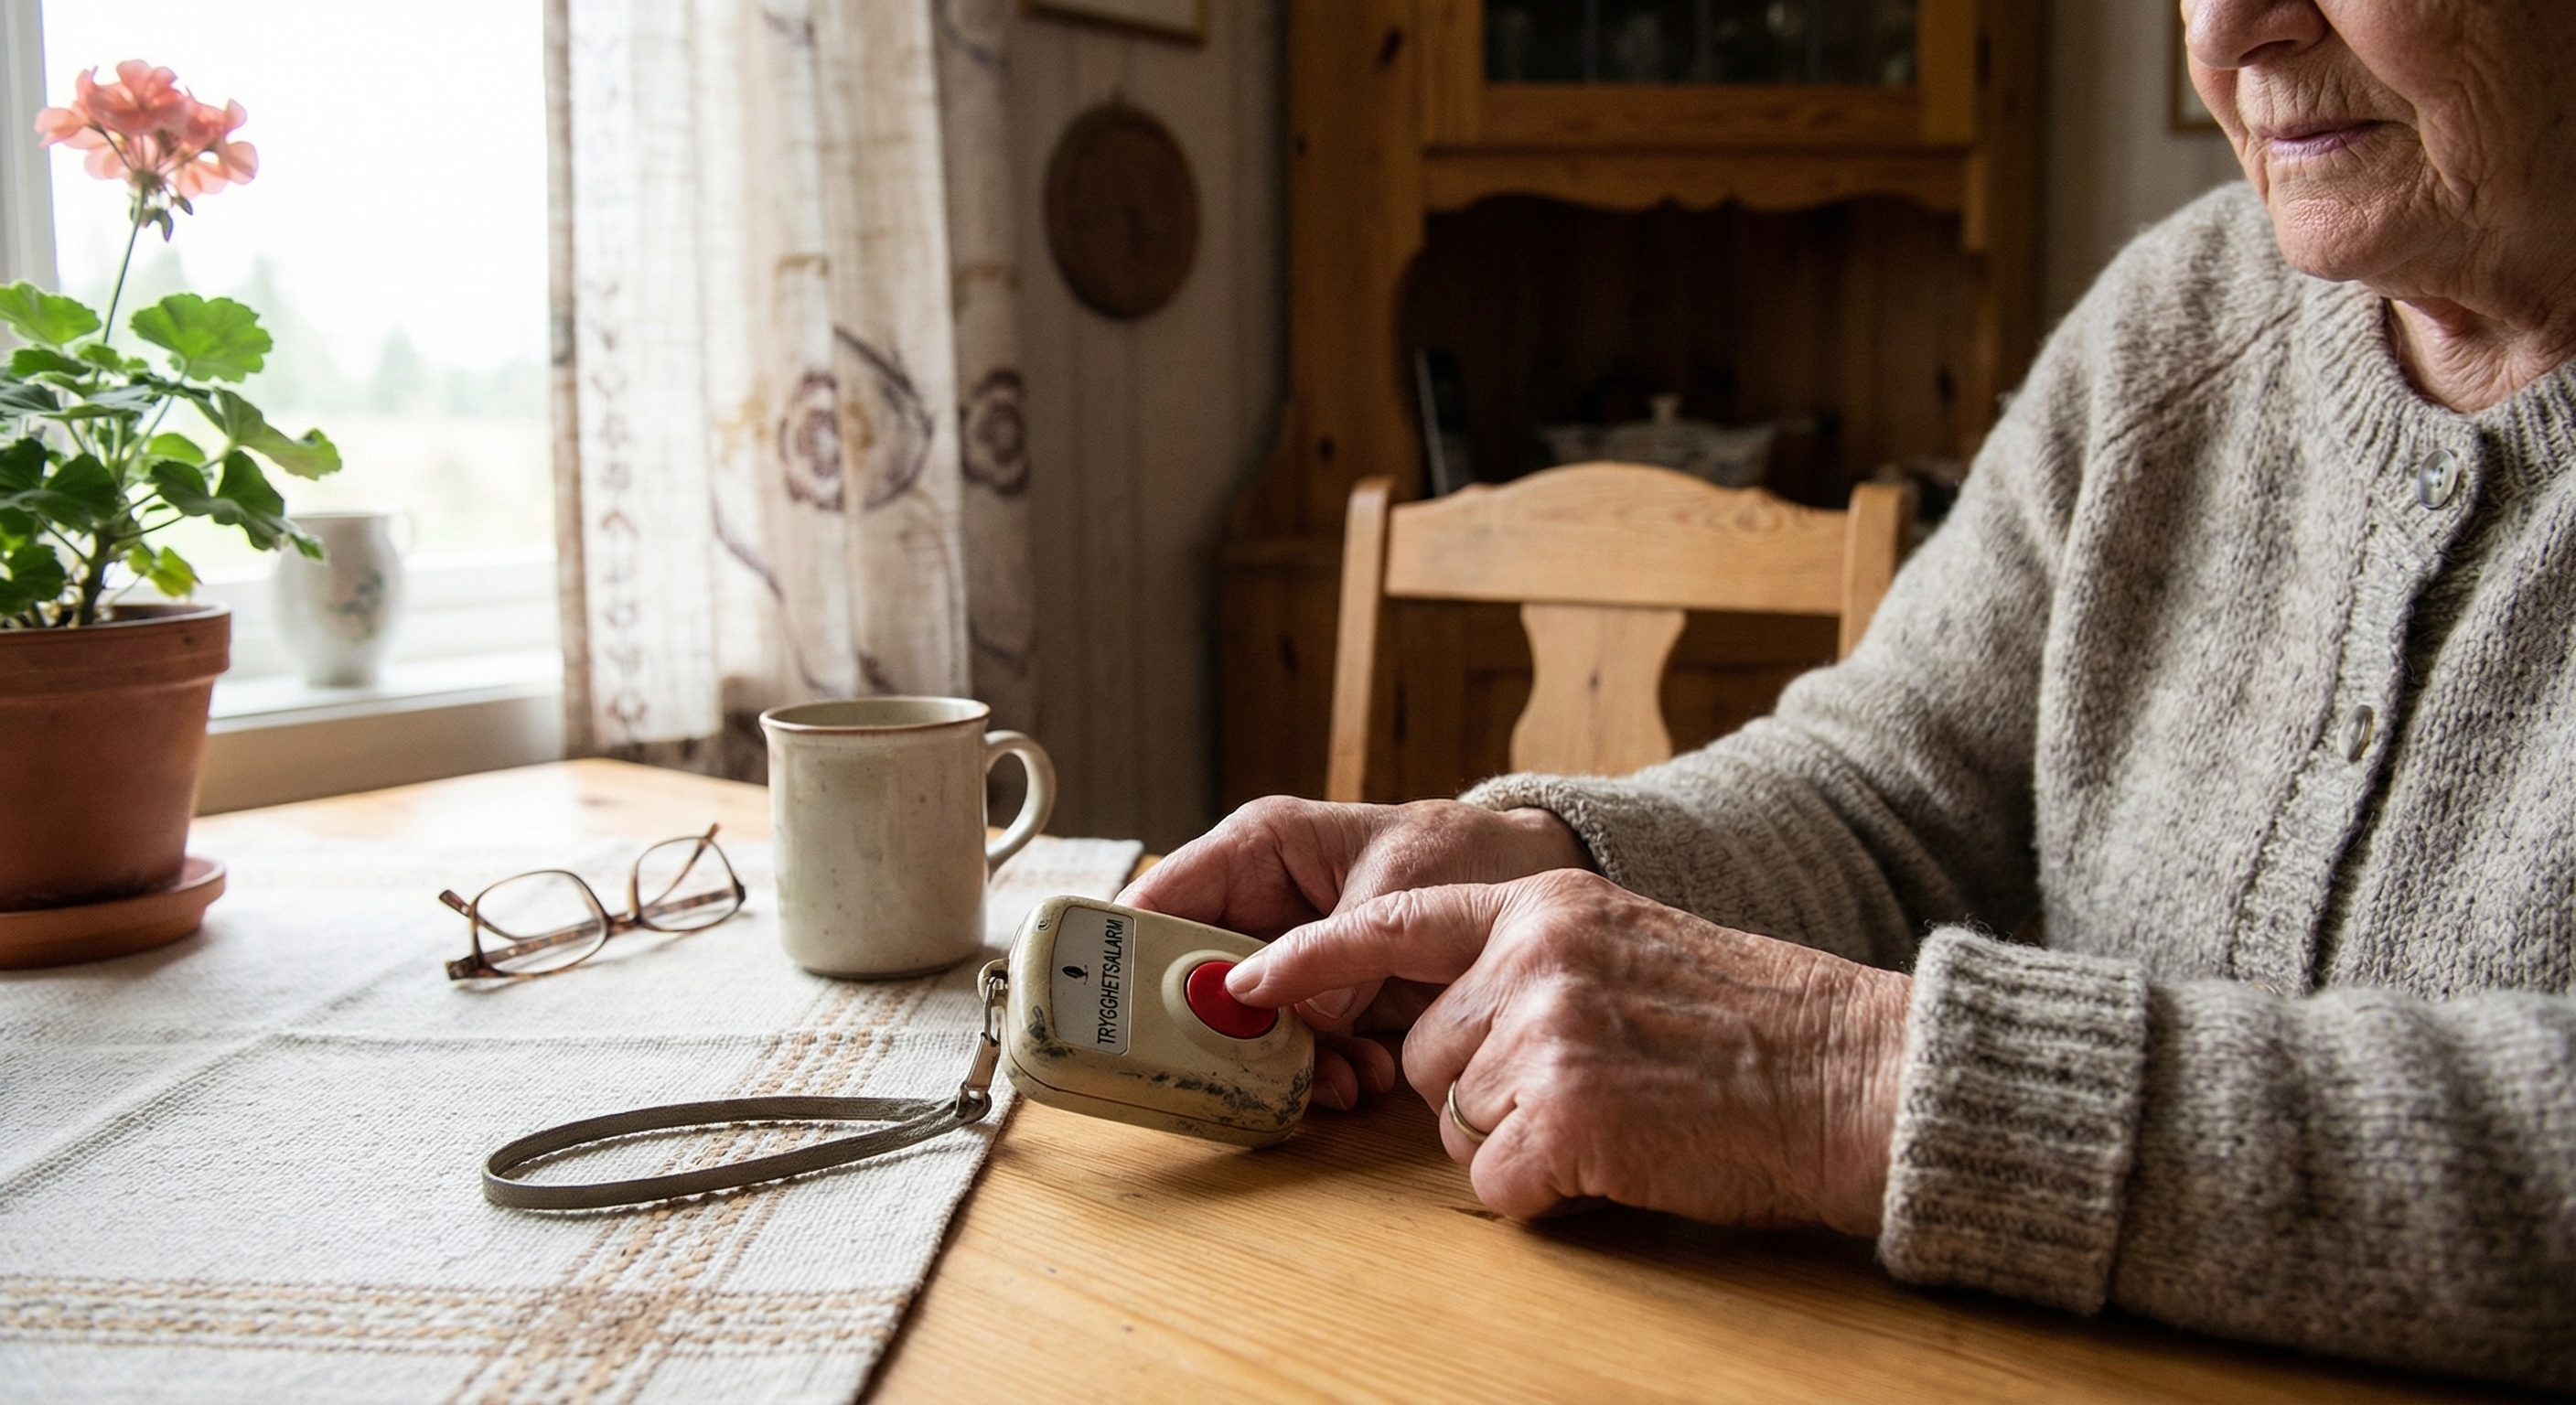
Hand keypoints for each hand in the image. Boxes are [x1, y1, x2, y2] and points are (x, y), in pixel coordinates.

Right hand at [1121, 796, 1590, 1107]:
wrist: (1529, 886)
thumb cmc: (1463, 853)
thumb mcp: (1404, 885)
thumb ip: (1344, 947)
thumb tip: (1302, 1018)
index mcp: (1256, 852)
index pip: (1160, 901)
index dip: (1125, 956)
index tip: (1120, 1015)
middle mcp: (1257, 909)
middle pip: (1191, 980)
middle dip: (1220, 1033)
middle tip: (1247, 1072)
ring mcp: (1287, 963)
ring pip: (1242, 1027)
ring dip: (1282, 1065)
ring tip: (1346, 1080)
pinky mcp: (1321, 1006)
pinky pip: (1294, 1050)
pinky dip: (1323, 1073)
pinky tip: (1366, 1078)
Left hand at [1224, 870, 1910, 1235]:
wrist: (1853, 1075)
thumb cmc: (1755, 1026)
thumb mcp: (1631, 946)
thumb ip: (1538, 960)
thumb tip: (1451, 1018)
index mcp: (1545, 903)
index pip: (1393, 924)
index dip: (1310, 961)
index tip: (1243, 984)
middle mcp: (1533, 956)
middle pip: (1424, 1054)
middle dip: (1480, 1087)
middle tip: (1588, 1083)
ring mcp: (1546, 1034)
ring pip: (1456, 1122)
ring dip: (1519, 1138)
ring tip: (1618, 1111)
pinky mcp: (1566, 1117)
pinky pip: (1496, 1184)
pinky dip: (1547, 1192)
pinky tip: (1622, 1156)